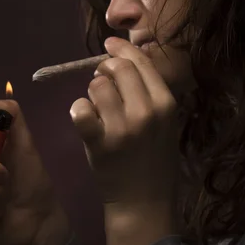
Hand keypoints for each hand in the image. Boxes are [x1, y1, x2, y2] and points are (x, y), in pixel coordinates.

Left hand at [69, 37, 179, 209]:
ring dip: (93, 92)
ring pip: (97, 86)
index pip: (141, 62)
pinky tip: (85, 119)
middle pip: (118, 68)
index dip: (122, 49)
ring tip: (98, 108)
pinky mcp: (99, 142)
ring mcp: (122, 127)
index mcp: (166, 103)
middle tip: (102, 78)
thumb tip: (125, 60)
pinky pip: (80, 109)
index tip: (110, 44)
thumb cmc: (154, 159)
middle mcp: (147, 111)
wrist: (144, 201)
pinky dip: (79, 109)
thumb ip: (150, 93)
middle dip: (105, 68)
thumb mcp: (165, 122)